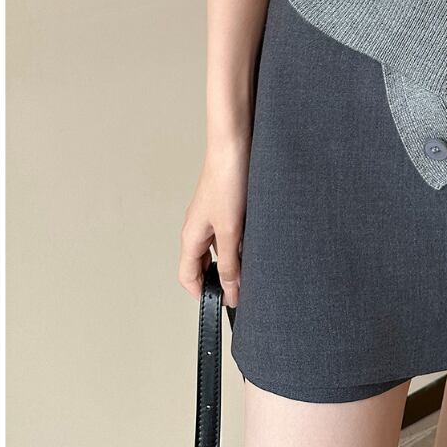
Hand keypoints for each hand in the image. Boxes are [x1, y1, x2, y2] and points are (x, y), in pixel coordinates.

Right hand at [179, 137, 249, 307]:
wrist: (236, 143)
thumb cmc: (227, 180)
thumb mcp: (230, 230)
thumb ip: (230, 262)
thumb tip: (230, 291)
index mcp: (191, 236)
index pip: (188, 276)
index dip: (203, 293)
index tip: (224, 303)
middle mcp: (199, 227)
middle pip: (204, 264)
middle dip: (221, 278)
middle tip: (244, 287)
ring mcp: (213, 215)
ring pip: (220, 248)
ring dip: (235, 258)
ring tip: (254, 263)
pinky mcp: (227, 205)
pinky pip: (231, 232)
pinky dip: (242, 241)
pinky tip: (258, 240)